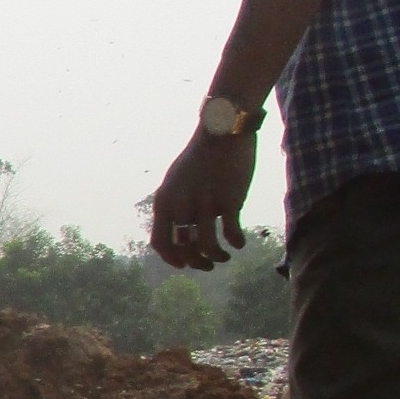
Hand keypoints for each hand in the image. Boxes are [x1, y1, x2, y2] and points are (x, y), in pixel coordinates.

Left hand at [150, 130, 257, 270]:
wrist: (222, 133)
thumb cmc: (200, 159)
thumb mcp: (176, 182)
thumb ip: (175, 206)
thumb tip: (181, 234)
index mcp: (164, 202)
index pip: (159, 243)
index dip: (171, 259)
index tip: (184, 265)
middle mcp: (181, 206)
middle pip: (183, 249)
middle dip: (195, 263)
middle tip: (207, 265)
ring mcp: (204, 203)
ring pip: (207, 246)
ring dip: (216, 258)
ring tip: (224, 256)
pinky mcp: (229, 200)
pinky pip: (231, 232)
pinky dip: (236, 242)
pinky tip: (239, 243)